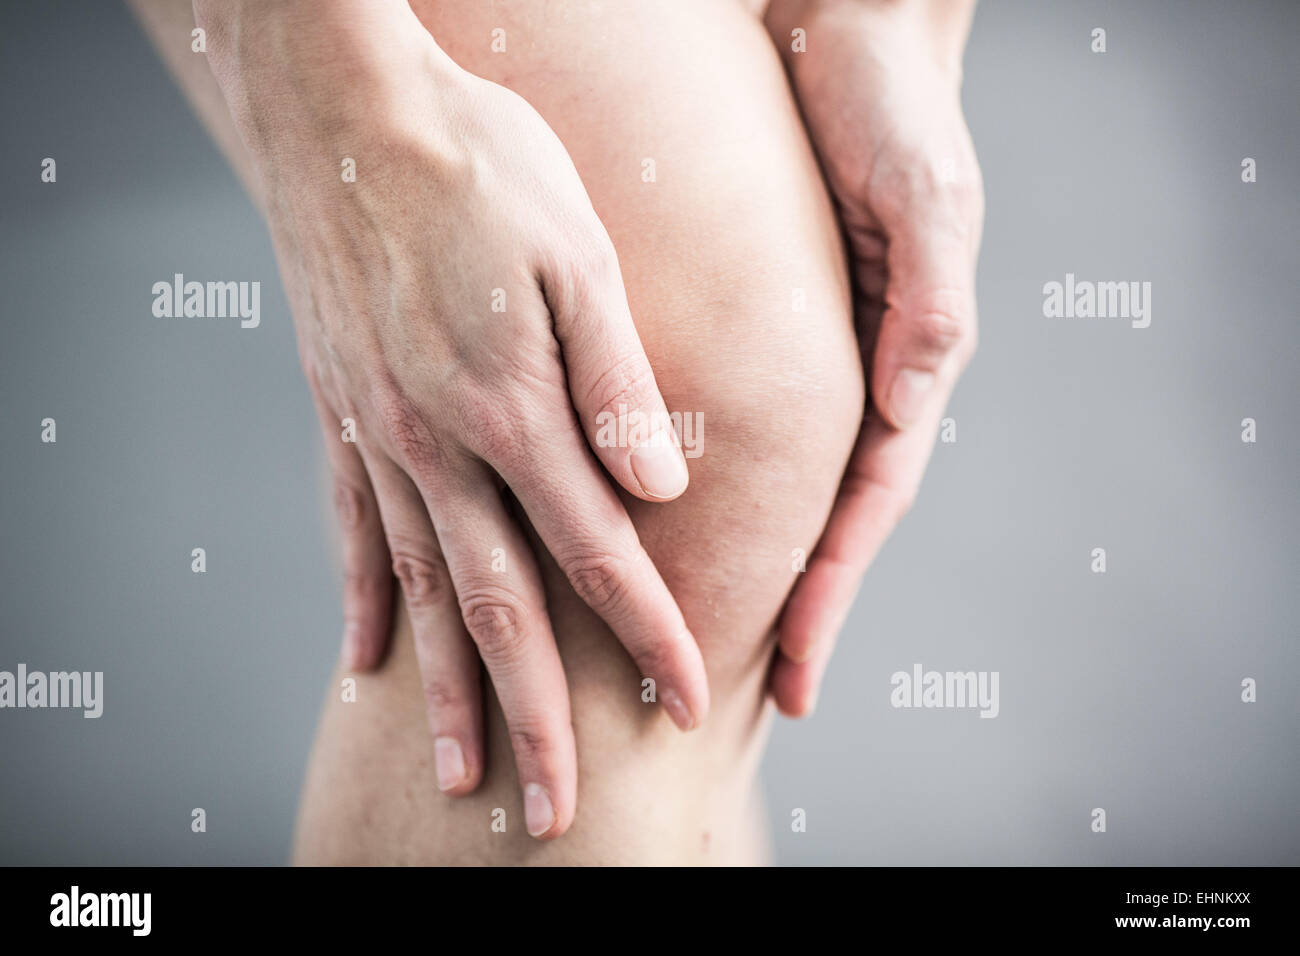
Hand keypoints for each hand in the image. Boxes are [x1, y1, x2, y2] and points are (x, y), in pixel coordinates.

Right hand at [196, 0, 708, 836]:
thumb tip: (659, 492)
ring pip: (420, 594)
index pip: (599, 555)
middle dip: (539, 719)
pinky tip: (366, 662)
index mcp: (511, 409)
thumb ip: (615, 383)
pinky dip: (363, 602)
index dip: (647, 637)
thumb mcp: (576, 255)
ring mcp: (380, 437)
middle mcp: (438, 445)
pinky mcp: (340, 416)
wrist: (347, 113)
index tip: (685, 703)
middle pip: (499, 611)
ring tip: (462, 775)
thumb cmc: (480, 166)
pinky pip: (351, 530)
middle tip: (552, 814)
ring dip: (446, 694)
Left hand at [765, 0, 982, 712]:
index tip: (796, 673)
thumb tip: (906, 407)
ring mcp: (814, 351)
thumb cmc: (893, 109)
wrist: (842, 31)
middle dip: (793, 606)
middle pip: (824, 513)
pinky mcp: (763, 318)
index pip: (867, 503)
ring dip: (758, 561)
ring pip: (784, 480)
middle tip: (751, 694)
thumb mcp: (927, 202)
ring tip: (712, 635)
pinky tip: (675, 515)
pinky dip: (716, 477)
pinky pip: (740, 415)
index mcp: (908, 360)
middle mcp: (859, 370)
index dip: (832, 590)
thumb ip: (930, 306)